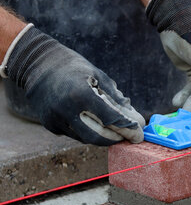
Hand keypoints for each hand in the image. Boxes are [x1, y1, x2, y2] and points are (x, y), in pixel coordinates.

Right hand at [3, 26, 143, 145]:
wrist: (38, 65)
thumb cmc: (74, 68)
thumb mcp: (99, 77)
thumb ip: (116, 99)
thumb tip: (135, 118)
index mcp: (81, 94)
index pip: (110, 118)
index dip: (127, 127)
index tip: (139, 132)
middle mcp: (66, 110)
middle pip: (97, 136)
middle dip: (117, 139)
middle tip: (130, 137)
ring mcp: (55, 119)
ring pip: (86, 138)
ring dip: (104, 137)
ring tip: (118, 131)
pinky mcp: (49, 125)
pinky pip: (74, 134)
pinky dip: (88, 132)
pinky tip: (97, 125)